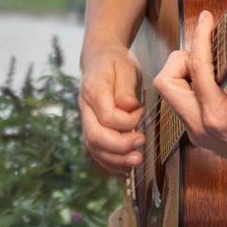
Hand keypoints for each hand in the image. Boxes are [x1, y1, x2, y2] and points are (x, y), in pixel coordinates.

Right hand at [78, 42, 145, 175]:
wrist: (99, 59)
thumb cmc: (115, 63)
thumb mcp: (125, 67)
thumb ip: (126, 88)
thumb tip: (130, 106)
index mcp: (93, 90)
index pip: (107, 116)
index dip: (128, 121)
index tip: (142, 111)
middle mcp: (85, 108)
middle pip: (95, 136)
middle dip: (120, 147)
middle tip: (142, 143)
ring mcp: (86, 120)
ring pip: (94, 148)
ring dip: (116, 160)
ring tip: (137, 161)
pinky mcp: (91, 128)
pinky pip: (96, 151)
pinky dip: (111, 162)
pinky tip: (126, 166)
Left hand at [151, 9, 226, 187]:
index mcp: (218, 119)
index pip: (198, 71)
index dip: (201, 40)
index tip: (206, 20)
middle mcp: (199, 127)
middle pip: (166, 83)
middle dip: (181, 59)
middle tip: (206, 50)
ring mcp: (194, 130)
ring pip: (169, 90)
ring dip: (184, 70)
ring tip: (211, 61)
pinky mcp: (196, 129)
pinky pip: (181, 98)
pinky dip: (190, 81)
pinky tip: (212, 74)